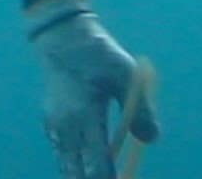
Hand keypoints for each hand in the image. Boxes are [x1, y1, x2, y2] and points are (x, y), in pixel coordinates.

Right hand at [28, 0, 159, 178]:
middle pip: (77, 173)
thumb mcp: (127, 75)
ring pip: (66, 166)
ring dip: (82, 176)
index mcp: (84, 115)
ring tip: (101, 176)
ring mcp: (54, 125)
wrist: (62, 37)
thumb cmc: (98, 54)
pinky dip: (74, 164)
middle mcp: (65, 125)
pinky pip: (62, 153)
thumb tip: (150, 139)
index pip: (97, 164)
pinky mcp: (50, 122)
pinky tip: (85, 166)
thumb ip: (141, 110)